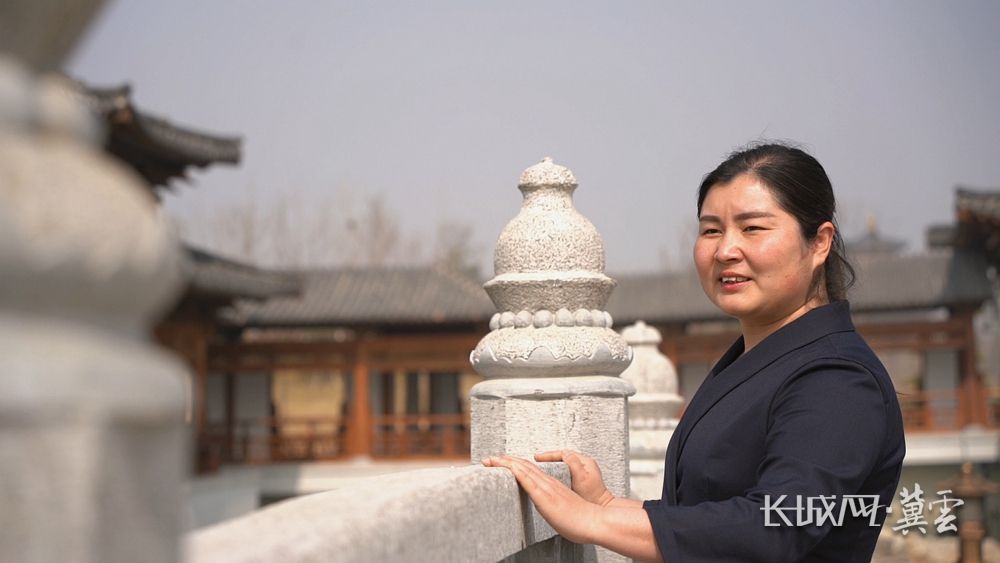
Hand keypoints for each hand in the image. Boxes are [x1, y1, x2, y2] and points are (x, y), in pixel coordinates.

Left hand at [482, 455, 601, 543]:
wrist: (594, 521)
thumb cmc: (582, 521)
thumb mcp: (563, 511)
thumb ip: (554, 508)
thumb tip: (550, 513)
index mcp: (551, 486)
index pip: (529, 471)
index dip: (514, 465)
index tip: (501, 464)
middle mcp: (547, 483)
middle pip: (522, 466)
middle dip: (504, 461)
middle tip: (489, 458)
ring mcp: (545, 487)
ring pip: (521, 468)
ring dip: (503, 463)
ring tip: (489, 460)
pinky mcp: (543, 496)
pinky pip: (526, 479)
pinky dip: (513, 470)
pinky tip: (503, 466)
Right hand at [534, 450, 613, 506]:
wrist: (600, 508)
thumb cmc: (593, 495)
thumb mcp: (582, 478)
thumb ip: (574, 464)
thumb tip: (565, 453)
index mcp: (585, 461)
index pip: (563, 453)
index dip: (549, 455)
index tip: (538, 457)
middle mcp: (584, 464)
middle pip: (562, 456)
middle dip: (548, 458)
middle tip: (537, 460)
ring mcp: (581, 472)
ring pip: (562, 464)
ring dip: (551, 464)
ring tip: (540, 467)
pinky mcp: (579, 479)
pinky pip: (564, 471)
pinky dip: (555, 471)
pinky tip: (550, 477)